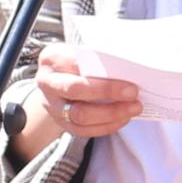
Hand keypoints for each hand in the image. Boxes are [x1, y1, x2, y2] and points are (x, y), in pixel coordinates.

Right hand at [22, 40, 140, 147]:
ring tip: (134, 108)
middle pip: (75, 89)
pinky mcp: (61, 123)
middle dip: (106, 92)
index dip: (98, 68)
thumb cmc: (76, 63)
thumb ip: (97, 57)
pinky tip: (123, 118)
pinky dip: (107, 126)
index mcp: (52, 58)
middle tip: (132, 92)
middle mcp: (48, 83)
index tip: (127, 74)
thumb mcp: (81, 52)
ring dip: (110, 113)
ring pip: (80, 115)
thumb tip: (127, 67)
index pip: (75, 62)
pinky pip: (84, 130)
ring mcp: (52, 105)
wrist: (56, 82)